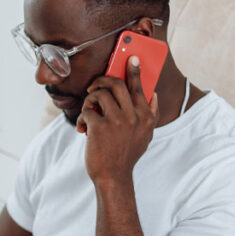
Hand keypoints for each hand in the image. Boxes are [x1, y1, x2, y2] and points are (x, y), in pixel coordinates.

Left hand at [76, 55, 159, 184]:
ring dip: (89, 100)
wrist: (113, 177)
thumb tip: (153, 94)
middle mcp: (133, 116)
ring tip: (88, 112)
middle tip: (93, 86)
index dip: (134, 71)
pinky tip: (82, 129)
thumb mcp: (145, 136)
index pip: (140, 88)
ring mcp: (117, 121)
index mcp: (145, 117)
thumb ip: (150, 115)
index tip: (131, 58)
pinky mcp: (99, 126)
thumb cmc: (126, 155)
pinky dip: (81, 118)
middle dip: (101, 80)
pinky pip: (87, 111)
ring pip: (99, 94)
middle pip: (116, 84)